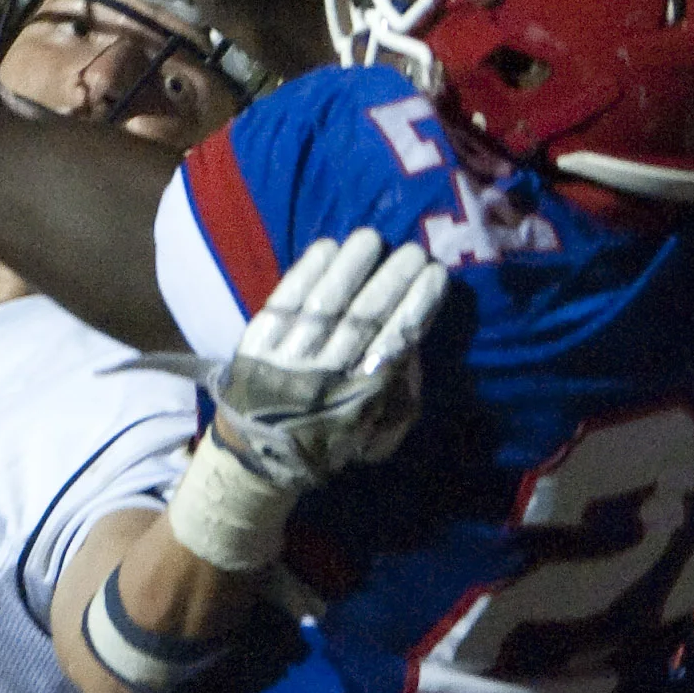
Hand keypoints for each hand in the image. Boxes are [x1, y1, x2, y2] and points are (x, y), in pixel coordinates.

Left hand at [213, 229, 441, 490]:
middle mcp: (323, 374)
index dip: (417, 305)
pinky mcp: (257, 342)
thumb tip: (411, 348)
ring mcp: (286, 355)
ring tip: (372, 238)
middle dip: (392, 280)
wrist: (257, 454)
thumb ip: (401, 396)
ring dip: (351, 266)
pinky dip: (307, 271)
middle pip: (363, 317)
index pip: (395, 342)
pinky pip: (285, 300)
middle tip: (414, 251)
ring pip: (324, 302)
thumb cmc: (328, 440)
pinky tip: (328, 246)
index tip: (436, 274)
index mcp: (357, 398)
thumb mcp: (376, 434)